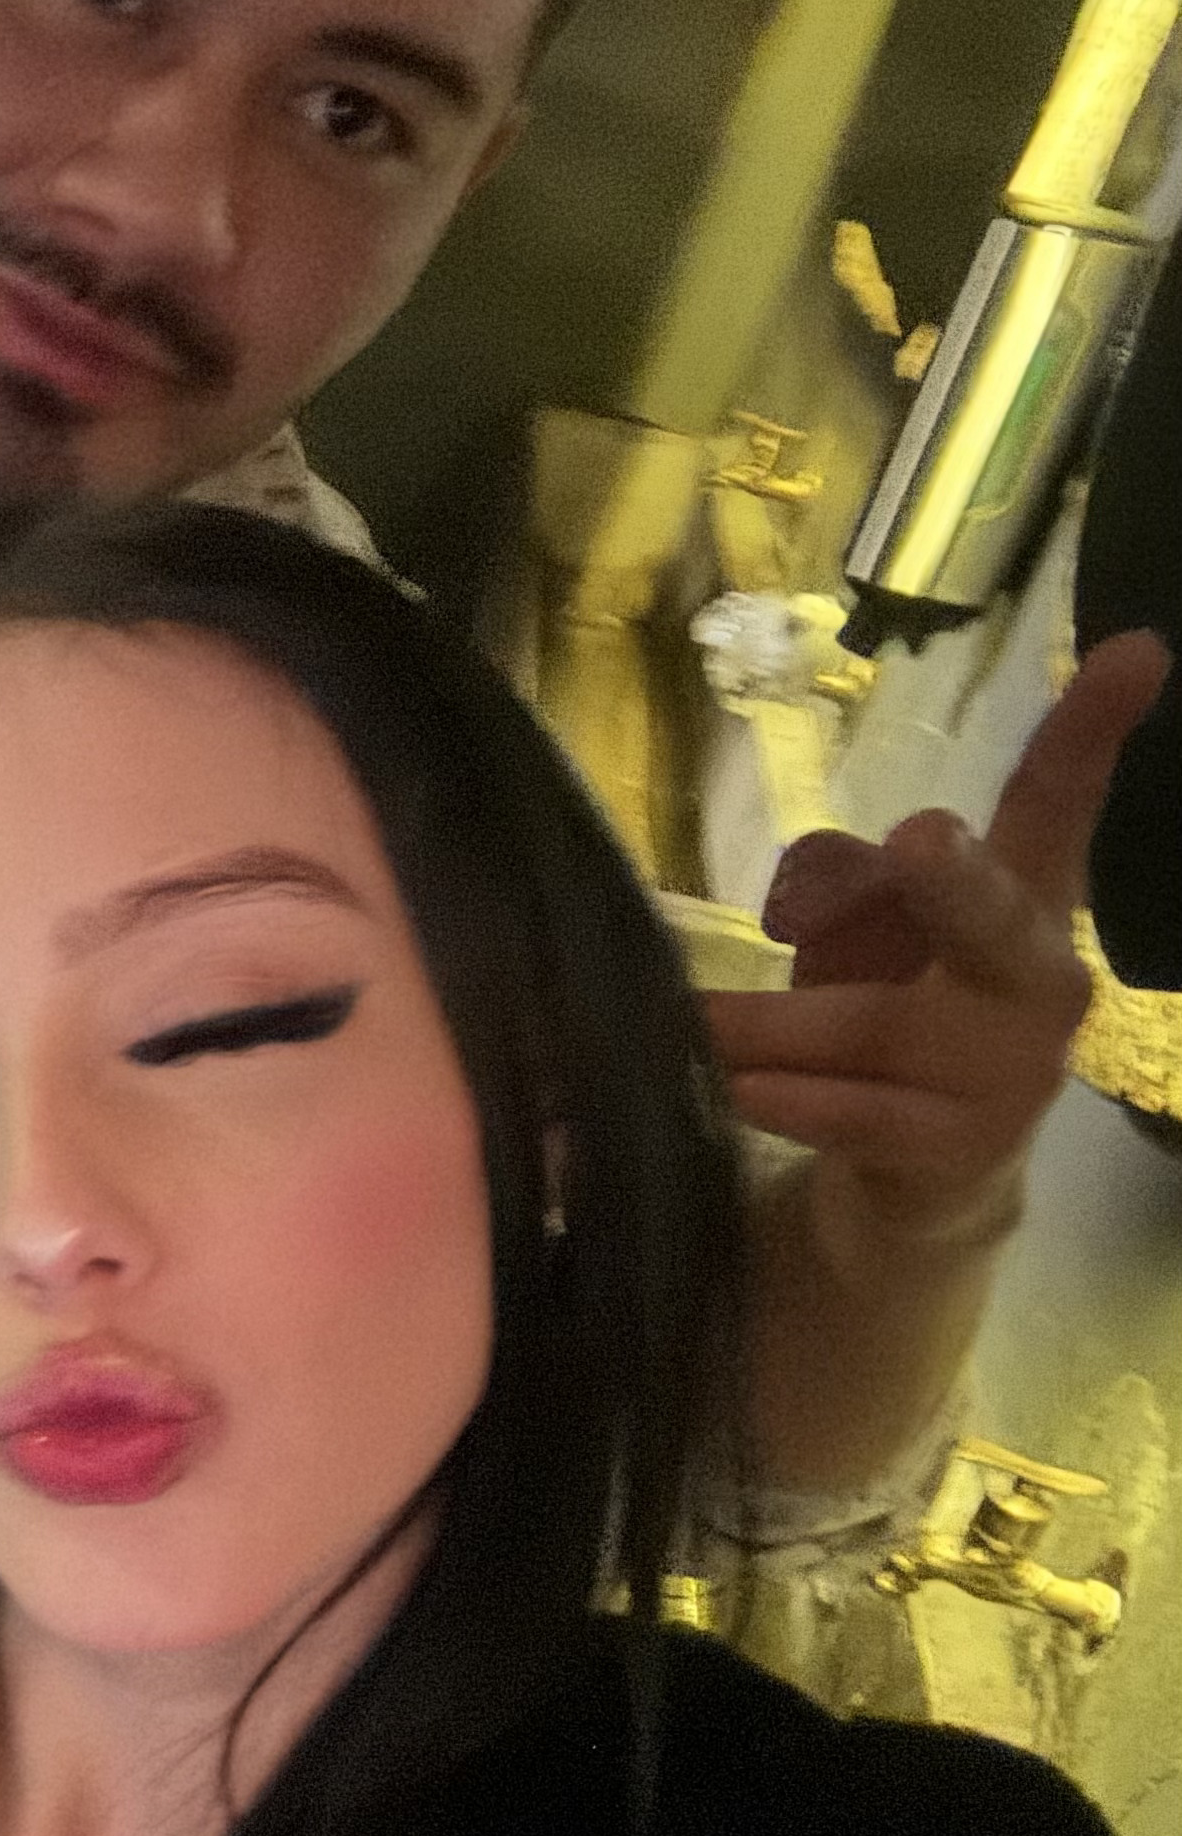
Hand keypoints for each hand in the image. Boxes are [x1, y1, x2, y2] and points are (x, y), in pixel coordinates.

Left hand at [708, 629, 1169, 1244]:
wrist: (928, 1185)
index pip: (1056, 810)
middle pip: (994, 922)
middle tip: (921, 840)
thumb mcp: (887, 948)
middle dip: (956, 881)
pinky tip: (739, 1090)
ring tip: (697, 1021)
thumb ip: (864, 898)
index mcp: (1027, 911)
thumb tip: (825, 871)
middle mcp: (1037, 985)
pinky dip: (796, 1101)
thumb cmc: (901, 1035)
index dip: (1091, 734)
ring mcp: (1008, 1074)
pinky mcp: (960, 1150)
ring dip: (777, 1026)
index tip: (1138, 650)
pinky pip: (863, 1116)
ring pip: (882, 1030)